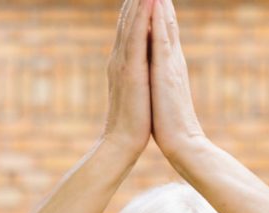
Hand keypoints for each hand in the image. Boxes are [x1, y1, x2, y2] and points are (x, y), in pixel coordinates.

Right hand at [101, 0, 152, 155]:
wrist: (121, 143)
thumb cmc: (132, 122)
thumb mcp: (135, 91)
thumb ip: (135, 74)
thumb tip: (139, 66)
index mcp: (123, 62)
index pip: (130, 27)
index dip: (136, 5)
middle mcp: (120, 57)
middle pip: (128, 18)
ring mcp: (124, 62)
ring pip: (132, 22)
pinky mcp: (132, 70)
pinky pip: (138, 37)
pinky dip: (143, 17)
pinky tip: (149, 0)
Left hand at [149, 0, 204, 159]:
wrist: (183, 144)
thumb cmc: (171, 125)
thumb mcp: (165, 95)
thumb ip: (163, 80)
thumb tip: (157, 72)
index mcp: (170, 66)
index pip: (164, 32)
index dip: (160, 12)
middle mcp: (173, 60)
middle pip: (167, 23)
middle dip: (161, 1)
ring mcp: (171, 64)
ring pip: (166, 25)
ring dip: (161, 3)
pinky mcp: (166, 72)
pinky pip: (162, 39)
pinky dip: (160, 20)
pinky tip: (156, 4)